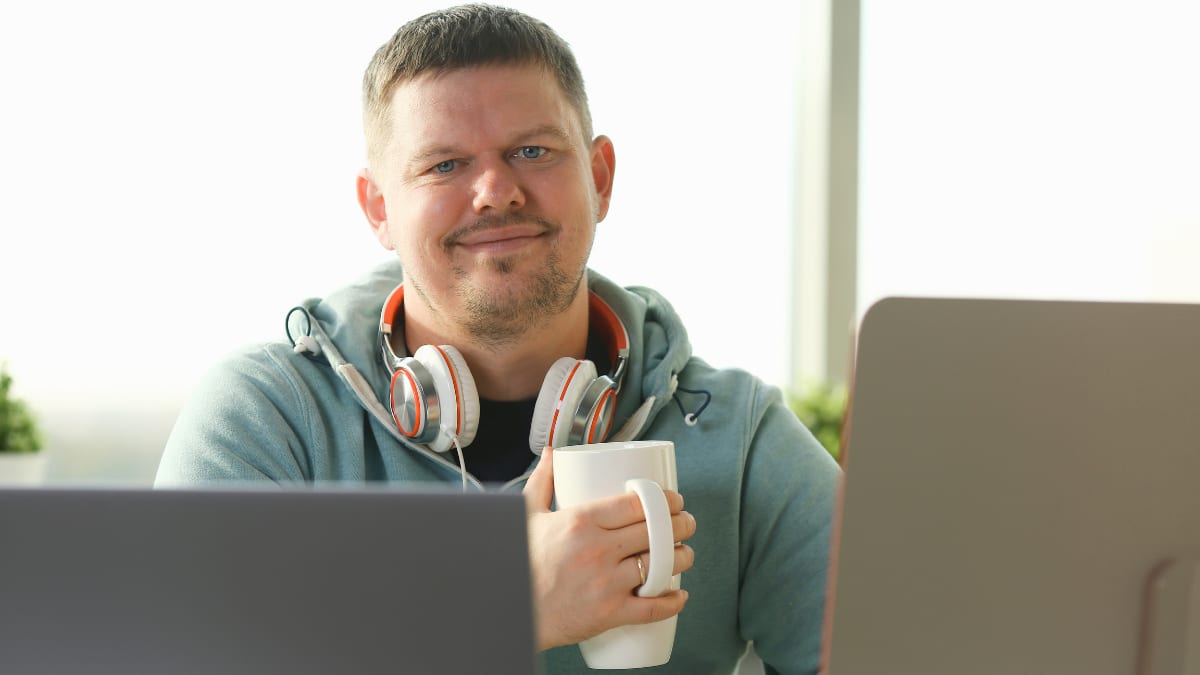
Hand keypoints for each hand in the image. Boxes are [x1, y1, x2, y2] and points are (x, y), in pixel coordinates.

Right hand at [522, 446, 696, 650]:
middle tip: (686, 523)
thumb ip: (544, 481)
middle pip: (656, 531)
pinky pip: (652, 608)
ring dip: (682, 558)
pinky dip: (672, 601)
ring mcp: (605, 583)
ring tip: (684, 553)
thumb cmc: (519, 560)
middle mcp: (597, 549)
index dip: (665, 500)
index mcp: (581, 520)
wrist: (509, 607)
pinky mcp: (608, 613)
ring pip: (661, 565)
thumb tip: (553, 453)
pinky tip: (679, 594)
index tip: (674, 500)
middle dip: (681, 525)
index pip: (638, 503)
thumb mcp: (527, 515)